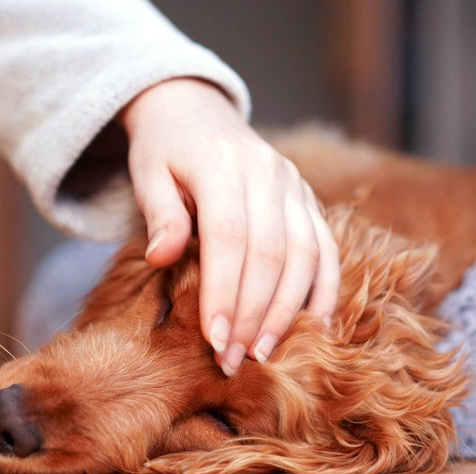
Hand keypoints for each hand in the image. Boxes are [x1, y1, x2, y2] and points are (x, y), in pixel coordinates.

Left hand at [118, 78, 339, 375]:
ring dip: (287, 311)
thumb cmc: (165, 151)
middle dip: (254, 314)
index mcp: (223, 163)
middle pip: (270, 253)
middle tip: (233, 360)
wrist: (197, 111)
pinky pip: (327, 250)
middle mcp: (268, 172)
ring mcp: (296, 186)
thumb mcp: (148, 173)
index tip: (214, 340)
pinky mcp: (310, 201)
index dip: (223, 292)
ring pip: (305, 256)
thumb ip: (159, 214)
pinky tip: (313, 329)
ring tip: (264, 353)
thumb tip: (161, 257)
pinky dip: (324, 291)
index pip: (228, 237)